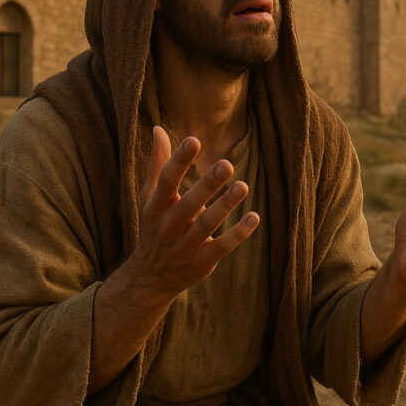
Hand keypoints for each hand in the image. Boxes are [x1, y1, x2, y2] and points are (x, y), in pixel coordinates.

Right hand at [128, 126, 259, 299]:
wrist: (151, 277)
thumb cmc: (154, 227)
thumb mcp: (151, 197)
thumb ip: (158, 164)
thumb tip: (158, 128)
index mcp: (155, 207)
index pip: (166, 181)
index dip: (179, 161)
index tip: (194, 140)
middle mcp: (168, 226)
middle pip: (189, 204)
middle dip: (207, 185)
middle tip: (226, 164)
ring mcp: (185, 246)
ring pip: (207, 225)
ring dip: (225, 206)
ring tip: (243, 186)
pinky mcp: (202, 261)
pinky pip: (222, 246)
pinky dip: (238, 233)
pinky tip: (254, 216)